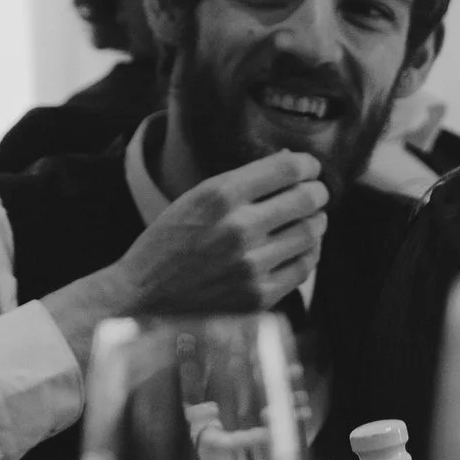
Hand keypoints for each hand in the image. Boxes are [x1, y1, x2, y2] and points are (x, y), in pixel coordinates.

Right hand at [41, 150, 327, 368]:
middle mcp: (239, 228)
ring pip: (310, 234)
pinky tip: (299, 250)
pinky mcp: (258, 297)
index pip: (287, 169)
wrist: (141, 297)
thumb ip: (242, 183)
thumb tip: (291, 162)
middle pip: (306, 200)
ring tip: (310, 221)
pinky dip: (307, 255)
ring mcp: (250, 266)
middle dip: (317, 193)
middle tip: (317, 194)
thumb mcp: (195, 199)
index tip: (310, 168)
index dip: (307, 165)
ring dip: (316, 223)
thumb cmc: (168, 244)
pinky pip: (303, 268)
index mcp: (219, 195)